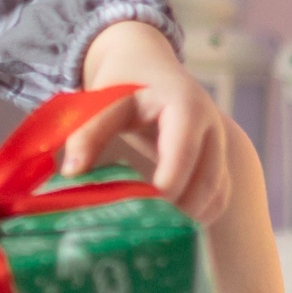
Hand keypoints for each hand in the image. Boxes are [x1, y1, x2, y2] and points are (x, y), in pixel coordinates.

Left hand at [65, 19, 235, 221]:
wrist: (148, 63)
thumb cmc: (124, 81)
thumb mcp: (104, 98)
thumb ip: (88, 132)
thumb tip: (71, 173)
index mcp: (185, 106)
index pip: (183, 153)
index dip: (165, 186)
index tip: (139, 207)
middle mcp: (211, 126)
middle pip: (206, 181)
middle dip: (178, 209)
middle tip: (143, 229)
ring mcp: (219, 144)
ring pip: (217, 193)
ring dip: (190, 217)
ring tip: (155, 230)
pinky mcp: (219, 160)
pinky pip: (219, 196)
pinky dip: (200, 214)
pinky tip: (172, 224)